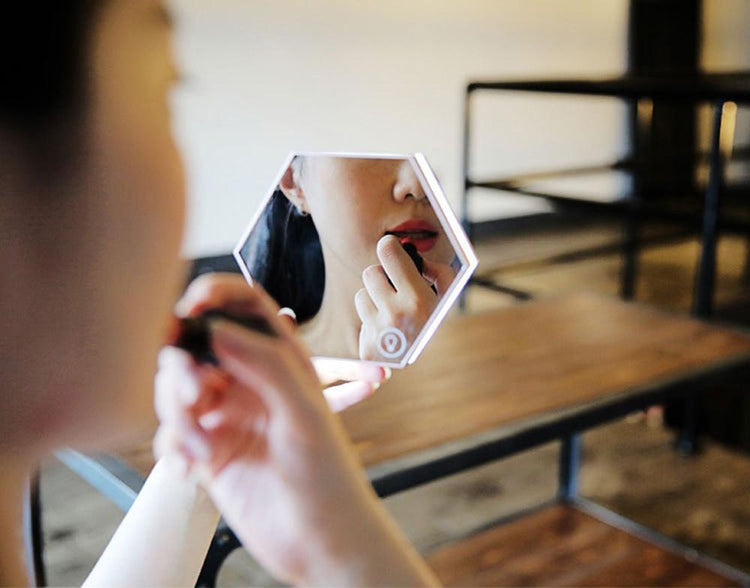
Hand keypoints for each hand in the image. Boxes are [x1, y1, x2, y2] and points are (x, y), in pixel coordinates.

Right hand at [154, 273, 434, 585]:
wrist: (319, 543)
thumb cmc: (327, 477)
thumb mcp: (302, 411)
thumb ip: (263, 363)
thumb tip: (214, 328)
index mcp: (281, 362)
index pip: (245, 307)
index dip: (214, 295)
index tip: (189, 307)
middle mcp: (251, 383)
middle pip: (197, 348)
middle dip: (183, 368)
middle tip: (194, 397)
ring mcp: (228, 416)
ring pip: (177, 392)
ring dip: (178, 418)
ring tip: (201, 451)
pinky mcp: (210, 451)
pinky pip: (172, 434)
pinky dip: (173, 449)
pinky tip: (192, 472)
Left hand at [355, 235, 455, 360]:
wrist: (427, 365)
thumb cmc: (434, 320)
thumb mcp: (446, 294)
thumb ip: (437, 269)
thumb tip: (412, 252)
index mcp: (417, 298)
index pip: (387, 251)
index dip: (389, 247)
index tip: (391, 249)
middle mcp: (396, 314)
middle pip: (370, 272)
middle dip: (381, 276)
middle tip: (393, 285)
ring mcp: (379, 333)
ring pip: (361, 295)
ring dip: (374, 299)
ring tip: (391, 311)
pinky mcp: (366, 349)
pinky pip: (360, 319)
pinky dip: (371, 321)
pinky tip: (386, 329)